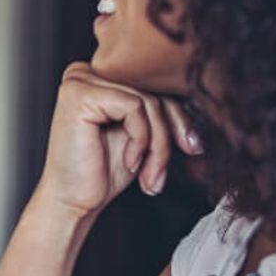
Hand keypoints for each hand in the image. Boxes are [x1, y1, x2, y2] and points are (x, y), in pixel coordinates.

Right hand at [34, 62, 202, 219]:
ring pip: (149, 102)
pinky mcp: (80, 94)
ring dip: (158, 146)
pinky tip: (129, 162)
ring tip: (149, 175)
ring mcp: (80, 81)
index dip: (177, 119)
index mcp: (97, 78)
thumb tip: (202, 99)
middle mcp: (85, 73)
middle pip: (153, 92)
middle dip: (168, 136)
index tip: (192, 147)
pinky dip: (141, 140)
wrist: (73, 203)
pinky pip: (135, 107)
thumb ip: (157, 110)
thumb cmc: (100, 172)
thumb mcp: (139, 135)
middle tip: (163, 172)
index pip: (153, 86)